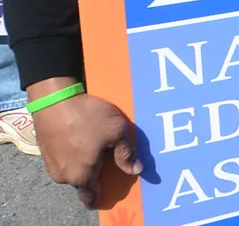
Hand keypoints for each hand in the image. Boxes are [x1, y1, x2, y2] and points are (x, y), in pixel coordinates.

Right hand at [31, 85, 140, 209]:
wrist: (53, 99)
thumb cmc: (87, 117)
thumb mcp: (116, 132)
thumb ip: (126, 154)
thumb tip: (135, 170)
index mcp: (81, 176)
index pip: (90, 198)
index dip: (101, 198)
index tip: (110, 193)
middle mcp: (63, 175)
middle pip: (83, 181)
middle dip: (96, 174)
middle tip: (109, 159)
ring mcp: (51, 163)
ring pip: (73, 169)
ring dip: (84, 162)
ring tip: (97, 146)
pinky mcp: (45, 150)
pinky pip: (64, 158)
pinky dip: (73, 152)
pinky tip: (82, 138)